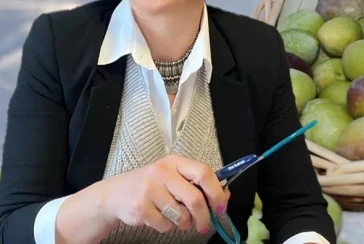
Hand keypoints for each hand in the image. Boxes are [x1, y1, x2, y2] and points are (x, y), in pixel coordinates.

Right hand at [98, 154, 229, 233]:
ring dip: (184, 223)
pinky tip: (158, 217)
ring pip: (181, 215)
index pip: (204, 173)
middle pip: (195, 198)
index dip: (216, 192)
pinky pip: (165, 225)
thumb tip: (224, 197)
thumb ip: (197, 183)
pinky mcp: (141, 207)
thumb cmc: (152, 185)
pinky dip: (166, 226)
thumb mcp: (173, 176)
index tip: (221, 206)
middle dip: (204, 216)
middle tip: (204, 225)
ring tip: (178, 219)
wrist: (114, 194)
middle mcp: (163, 172)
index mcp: (176, 162)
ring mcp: (150, 190)